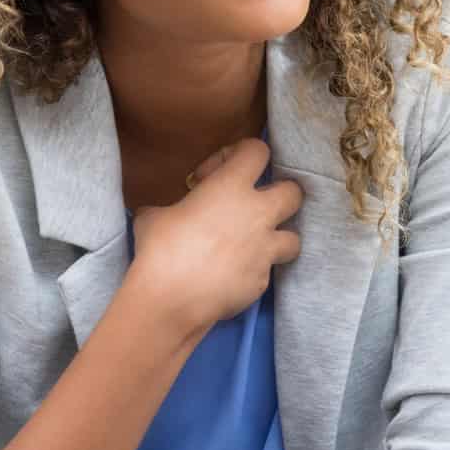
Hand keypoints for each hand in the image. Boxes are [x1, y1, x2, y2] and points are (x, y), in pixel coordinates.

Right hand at [128, 137, 302, 335]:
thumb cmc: (159, 248)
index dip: (237, 155)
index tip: (211, 175)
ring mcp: (265, 250)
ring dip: (277, 238)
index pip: (257, 150)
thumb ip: (175, 208)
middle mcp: (258, 213)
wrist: (170, 298)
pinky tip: (231, 276)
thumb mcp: (155, 215)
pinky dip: (253, 270)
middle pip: (294, 192)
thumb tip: (167, 216)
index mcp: (231, 186)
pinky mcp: (262, 281)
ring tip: (253, 246)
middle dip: (279, 195)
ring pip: (294, 238)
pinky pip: (267, 271)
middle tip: (252, 206)